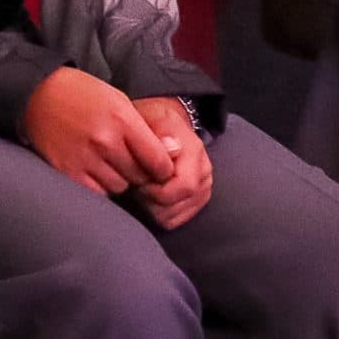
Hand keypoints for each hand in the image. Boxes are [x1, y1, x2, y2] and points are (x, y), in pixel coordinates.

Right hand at [20, 67, 175, 197]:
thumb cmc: (83, 95)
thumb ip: (145, 130)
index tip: (158, 166)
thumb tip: (174, 154)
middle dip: (139, 173)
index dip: (163, 168)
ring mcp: (85, 158)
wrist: (37, 94)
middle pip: (140, 177)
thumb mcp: (119, 100)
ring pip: (119, 187)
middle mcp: (105, 141)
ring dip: (118, 179)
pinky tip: (93, 169)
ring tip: (106, 161)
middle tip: (127, 160)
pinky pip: (97, 193)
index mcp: (122, 120)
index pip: (159, 162)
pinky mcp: (68, 172)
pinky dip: (99, 185)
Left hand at [130, 96, 213, 228]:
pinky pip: (173, 221)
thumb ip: (157, 130)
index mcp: (195, 151)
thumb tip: (170, 149)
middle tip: (135, 184)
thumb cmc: (151, 122)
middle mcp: (204, 172)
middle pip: (174, 206)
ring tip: (141, 187)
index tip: (134, 177)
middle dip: (149, 200)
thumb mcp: (150, 117)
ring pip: (172, 217)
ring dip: (151, 207)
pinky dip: (157, 213)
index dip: (151, 188)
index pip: (182, 186)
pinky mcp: (196, 201)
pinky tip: (149, 196)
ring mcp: (202, 189)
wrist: (165, 127)